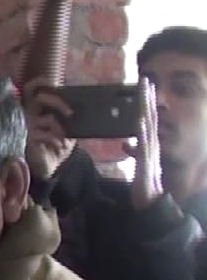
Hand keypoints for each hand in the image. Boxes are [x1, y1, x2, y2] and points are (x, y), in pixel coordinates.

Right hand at [23, 76, 76, 179]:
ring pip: (48, 118)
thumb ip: (68, 114)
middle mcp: (28, 114)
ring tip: (66, 138)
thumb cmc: (58, 144)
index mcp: (36, 108)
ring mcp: (27, 126)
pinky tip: (60, 146)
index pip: (31, 89)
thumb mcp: (67, 127)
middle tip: (71, 112)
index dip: (39, 82)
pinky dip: (57, 140)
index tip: (51, 82)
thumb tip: (79, 104)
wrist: (51, 166)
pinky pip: (46, 134)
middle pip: (40, 97)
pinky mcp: (28, 139)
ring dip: (61, 128)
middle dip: (58, 102)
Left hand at [125, 77, 163, 211]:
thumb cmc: (144, 183)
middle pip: (149, 116)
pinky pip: (144, 145)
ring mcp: (151, 152)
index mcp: (150, 143)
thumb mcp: (137, 162)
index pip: (147, 118)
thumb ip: (134, 151)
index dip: (146, 102)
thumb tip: (127, 142)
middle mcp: (153, 144)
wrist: (151, 201)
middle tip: (145, 79)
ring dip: (145, 108)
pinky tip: (139, 122)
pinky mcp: (147, 162)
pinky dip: (142, 133)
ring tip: (144, 92)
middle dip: (147, 98)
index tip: (145, 85)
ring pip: (148, 126)